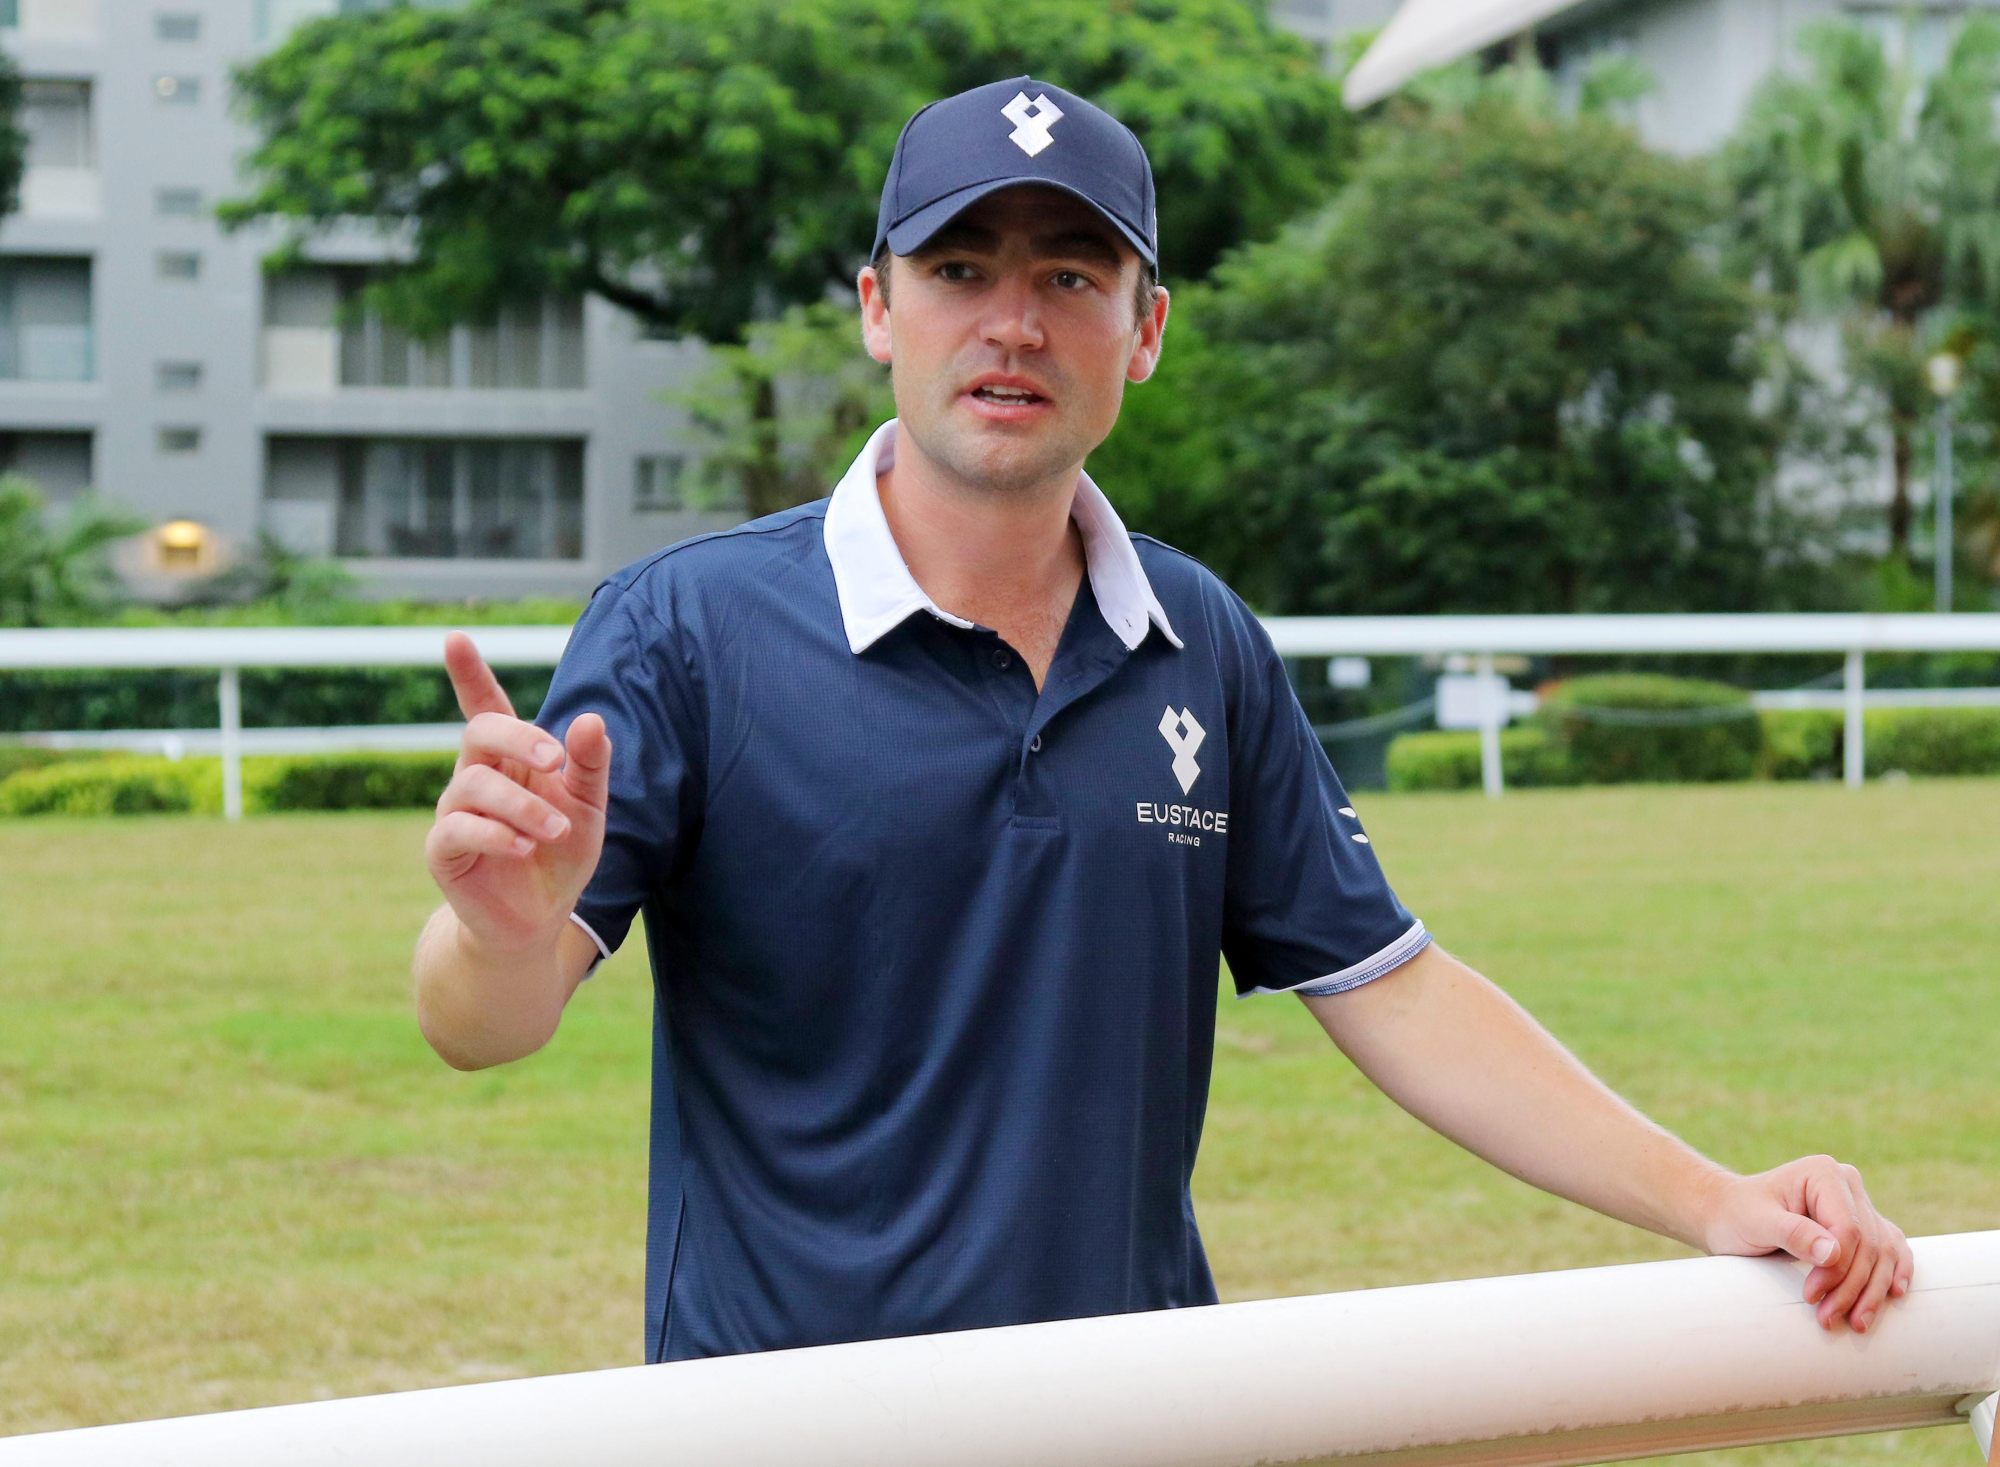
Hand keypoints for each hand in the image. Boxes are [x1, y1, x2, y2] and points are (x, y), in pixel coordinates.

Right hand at [425, 631, 611, 952]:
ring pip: (475, 786)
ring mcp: (455, 813)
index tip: (455, 638)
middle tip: (555, 760)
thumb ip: (590, 766)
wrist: (538, 922)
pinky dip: (494, 834)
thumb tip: (591, 720)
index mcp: (510, 760)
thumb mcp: (589, 809)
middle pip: (479, 733)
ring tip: (556, 831)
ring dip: (522, 806)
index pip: (486, 707)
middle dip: (516, 738)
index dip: (469, 674)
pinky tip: (524, 846)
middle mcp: (476, 777)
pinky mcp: (443, 852)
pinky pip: (457, 830)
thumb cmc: (560, 856)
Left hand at [1700, 1155, 1911, 1333]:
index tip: (1811, 1296)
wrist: (1729, 1214)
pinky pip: (1889, 1248)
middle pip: (1867, 1245)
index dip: (1837, 1269)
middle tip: (1828, 1318)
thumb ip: (1793, 1233)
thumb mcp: (1757, 1223)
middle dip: (1852, 1287)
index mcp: (1823, 1173)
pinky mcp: (1861, 1223)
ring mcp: (1857, 1203)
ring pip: (1881, 1252)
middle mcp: (1847, 1184)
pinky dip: (1892, 1271)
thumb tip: (1834, 1252)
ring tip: (1856, 1323)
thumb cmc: (1737, 1215)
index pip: (1848, 1229)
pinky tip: (1894, 1293)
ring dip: (1872, 1291)